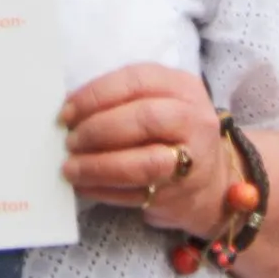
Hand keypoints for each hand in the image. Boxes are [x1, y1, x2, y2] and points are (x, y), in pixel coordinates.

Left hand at [59, 65, 226, 235]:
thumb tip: (69, 107)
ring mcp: (193, 161)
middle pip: (144, 119)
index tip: (66, 111)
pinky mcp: (181, 196)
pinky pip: (137, 195)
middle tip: (70, 140)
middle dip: (98, 129)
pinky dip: (104, 190)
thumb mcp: (160, 100)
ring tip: (70, 168)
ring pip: (143, 163)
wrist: (211, 182)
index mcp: (183, 87)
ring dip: (98, 166)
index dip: (96, 94)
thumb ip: (122, 98)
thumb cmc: (171, 133)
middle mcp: (194, 121)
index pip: (137, 81)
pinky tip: (83, 185)